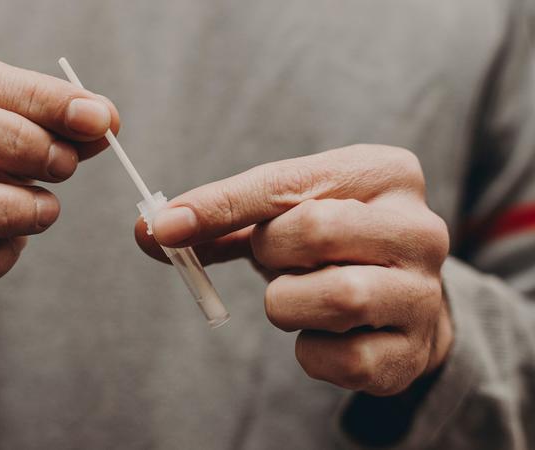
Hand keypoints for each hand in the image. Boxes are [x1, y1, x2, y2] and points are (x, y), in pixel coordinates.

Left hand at [136, 145, 451, 395]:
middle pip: (312, 231)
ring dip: (288, 303)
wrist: (398, 301)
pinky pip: (336, 358)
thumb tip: (150, 229)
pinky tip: (323, 333)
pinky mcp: (413, 352)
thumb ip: (221, 220)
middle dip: (271, 253)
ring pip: (332, 296)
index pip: (285, 184)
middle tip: (277, 261)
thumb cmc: (329, 247)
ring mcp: (424, 293)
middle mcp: (419, 228)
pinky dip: (308, 350)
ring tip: (301, 295)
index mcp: (384, 172)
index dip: (218, 206)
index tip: (165, 226)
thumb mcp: (284, 216)